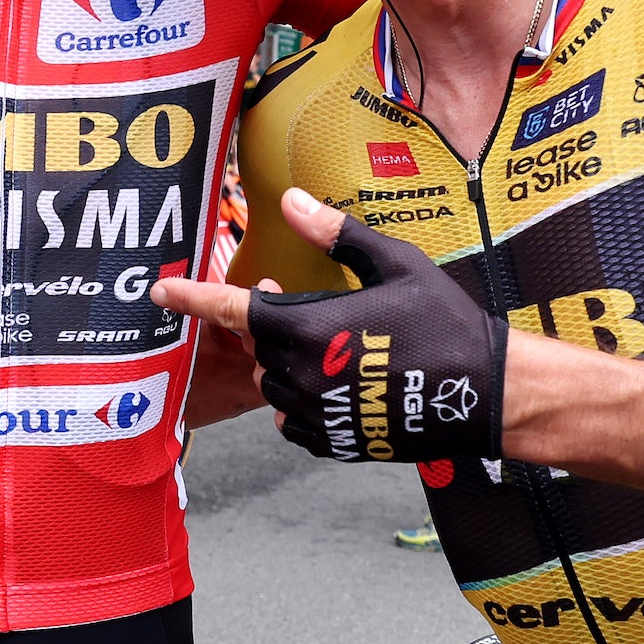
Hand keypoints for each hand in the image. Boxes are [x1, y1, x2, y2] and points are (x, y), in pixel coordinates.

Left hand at [159, 187, 507, 463]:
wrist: (485, 392)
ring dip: (289, 364)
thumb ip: (334, 234)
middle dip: (271, 325)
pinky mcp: (334, 441)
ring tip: (336, 347)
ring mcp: (316, 413)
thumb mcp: (393, 263)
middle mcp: (301, 374)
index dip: (190, 297)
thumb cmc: (442, 320)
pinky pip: (293, 421)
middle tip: (309, 308)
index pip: (230, 309)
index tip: (158, 291)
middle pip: (256, 346)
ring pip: (273, 383)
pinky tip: (341, 384)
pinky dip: (305, 401)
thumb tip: (290, 201)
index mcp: (307, 327)